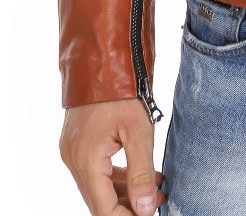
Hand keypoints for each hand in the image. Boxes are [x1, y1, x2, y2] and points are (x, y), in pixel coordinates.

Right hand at [59, 99, 167, 213]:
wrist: (102, 59)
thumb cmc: (122, 91)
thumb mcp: (139, 131)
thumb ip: (141, 173)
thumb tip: (145, 210)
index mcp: (85, 160)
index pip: (104, 210)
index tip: (151, 214)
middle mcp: (73, 160)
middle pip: (99, 201)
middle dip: (129, 206)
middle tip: (159, 200)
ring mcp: (73, 151)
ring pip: (99, 187)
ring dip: (126, 192)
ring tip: (157, 188)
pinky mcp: (78, 143)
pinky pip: (97, 171)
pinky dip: (118, 177)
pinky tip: (143, 174)